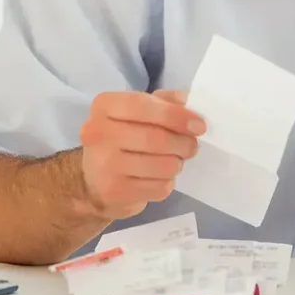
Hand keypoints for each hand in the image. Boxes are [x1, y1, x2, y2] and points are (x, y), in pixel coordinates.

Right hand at [78, 90, 205, 218]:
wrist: (95, 182)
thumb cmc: (123, 138)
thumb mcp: (139, 112)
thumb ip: (164, 102)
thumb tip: (188, 102)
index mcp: (104, 106)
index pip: (142, 105)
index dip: (175, 115)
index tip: (199, 125)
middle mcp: (97, 133)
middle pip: (155, 138)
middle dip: (183, 143)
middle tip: (192, 146)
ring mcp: (104, 165)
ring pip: (161, 165)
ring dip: (177, 164)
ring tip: (175, 161)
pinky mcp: (115, 192)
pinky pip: (159, 187)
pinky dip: (167, 182)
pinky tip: (159, 177)